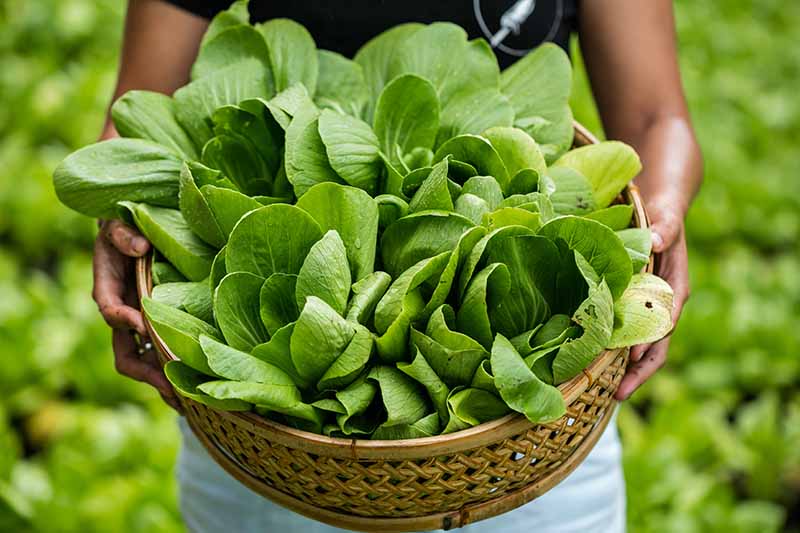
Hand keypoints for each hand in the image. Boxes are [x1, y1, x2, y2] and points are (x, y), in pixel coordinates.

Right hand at [93, 219, 181, 410]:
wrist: (130, 232)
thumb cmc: (122, 228)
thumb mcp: (117, 226)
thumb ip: (123, 235)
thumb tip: (140, 246)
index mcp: (108, 290)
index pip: (111, 311)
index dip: (126, 320)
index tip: (143, 325)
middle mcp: (122, 314)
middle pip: (125, 354)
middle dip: (146, 374)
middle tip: (170, 389)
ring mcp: (138, 326)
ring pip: (143, 363)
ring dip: (161, 383)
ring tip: (184, 402)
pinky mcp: (154, 328)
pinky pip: (159, 355)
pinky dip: (171, 372)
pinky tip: (191, 389)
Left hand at [615, 200, 689, 399]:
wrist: (659, 211)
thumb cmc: (663, 216)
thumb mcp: (666, 220)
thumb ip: (664, 229)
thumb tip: (655, 241)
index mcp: (675, 289)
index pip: (665, 322)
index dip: (651, 340)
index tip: (634, 354)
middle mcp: (662, 306)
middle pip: (655, 347)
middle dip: (638, 372)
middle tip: (618, 394)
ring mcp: (646, 310)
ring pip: (639, 347)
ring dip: (623, 370)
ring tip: (602, 392)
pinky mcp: (630, 307)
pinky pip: (623, 334)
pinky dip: (611, 351)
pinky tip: (591, 366)